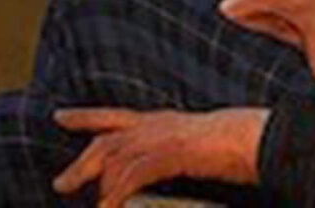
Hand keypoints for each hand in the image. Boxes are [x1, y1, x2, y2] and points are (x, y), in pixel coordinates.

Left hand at [52, 107, 264, 207]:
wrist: (254, 136)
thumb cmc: (236, 142)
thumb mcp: (197, 143)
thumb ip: (175, 152)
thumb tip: (168, 164)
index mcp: (160, 120)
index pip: (112, 116)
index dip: (85, 117)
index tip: (60, 117)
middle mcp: (153, 125)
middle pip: (105, 142)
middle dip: (81, 165)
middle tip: (60, 184)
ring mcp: (159, 138)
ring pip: (113, 160)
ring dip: (96, 185)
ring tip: (89, 205)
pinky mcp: (166, 154)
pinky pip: (131, 176)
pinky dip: (116, 194)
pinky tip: (108, 207)